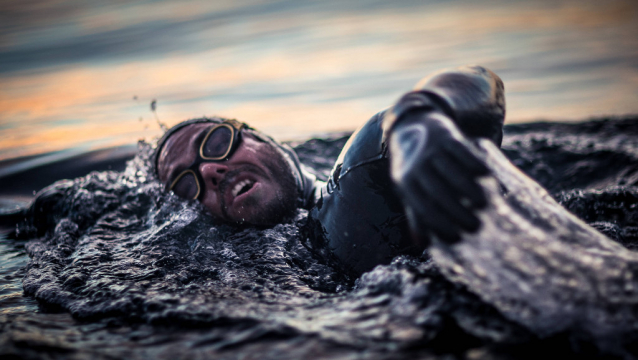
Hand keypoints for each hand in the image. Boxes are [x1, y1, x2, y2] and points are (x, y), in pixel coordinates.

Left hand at [389, 111, 489, 245]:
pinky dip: (474, 163)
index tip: (457, 238)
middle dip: (457, 212)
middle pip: (438, 192)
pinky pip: (461, 151)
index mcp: (406, 183)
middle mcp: (417, 167)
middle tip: (475, 227)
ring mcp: (431, 150)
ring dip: (469, 189)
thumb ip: (417, 214)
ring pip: (452, 172)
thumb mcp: (410, 189)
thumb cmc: (415, 168)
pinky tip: (487, 175)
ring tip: (484, 205)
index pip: (422, 208)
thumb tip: (424, 244)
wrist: (411, 126)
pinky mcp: (446, 137)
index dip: (439, 224)